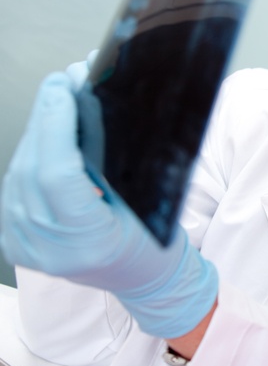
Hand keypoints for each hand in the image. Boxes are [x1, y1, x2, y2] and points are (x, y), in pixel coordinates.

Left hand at [1, 72, 217, 338]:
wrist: (143, 282)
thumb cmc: (155, 244)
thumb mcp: (148, 204)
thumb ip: (115, 164)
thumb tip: (92, 109)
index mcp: (87, 243)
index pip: (56, 174)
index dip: (56, 124)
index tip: (64, 87)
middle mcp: (47, 248)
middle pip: (32, 168)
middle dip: (46, 118)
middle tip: (62, 83)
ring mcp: (26, 247)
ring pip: (18, 173)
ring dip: (37, 133)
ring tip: (58, 102)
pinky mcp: (14, 241)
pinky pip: (15, 187)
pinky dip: (31, 156)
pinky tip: (47, 135)